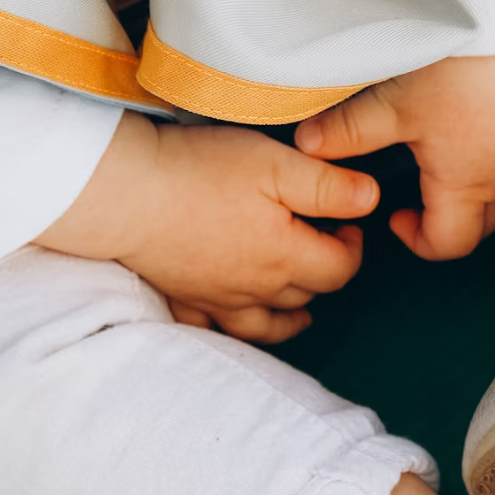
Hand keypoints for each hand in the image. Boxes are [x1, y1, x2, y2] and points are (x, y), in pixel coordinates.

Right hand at [35, 112, 378, 342]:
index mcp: (286, 257)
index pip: (340, 270)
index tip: (348, 224)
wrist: (123, 193)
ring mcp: (216, 298)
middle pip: (306, 295)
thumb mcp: (279, 164)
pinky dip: (229, 330)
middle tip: (322, 244)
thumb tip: (372, 200)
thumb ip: (330, 186)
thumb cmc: (201, 172)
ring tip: (302, 309)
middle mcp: (255, 289)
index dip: (354, 248)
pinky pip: (212, 329)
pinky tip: (232, 320)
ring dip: (290, 317)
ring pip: (266, 324)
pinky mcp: (180, 296)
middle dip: (324, 272)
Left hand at [295, 40, 494, 259]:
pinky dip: (481, 156)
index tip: (391, 214)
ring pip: (493, 189)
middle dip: (444, 221)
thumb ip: (349, 131)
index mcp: (465, 186)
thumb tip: (309, 147)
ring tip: (432, 155)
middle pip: (478, 224)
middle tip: (413, 198)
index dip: (418, 242)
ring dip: (463, 186)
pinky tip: (461, 122)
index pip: (449, 244)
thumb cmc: (468, 74)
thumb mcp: (396, 105)